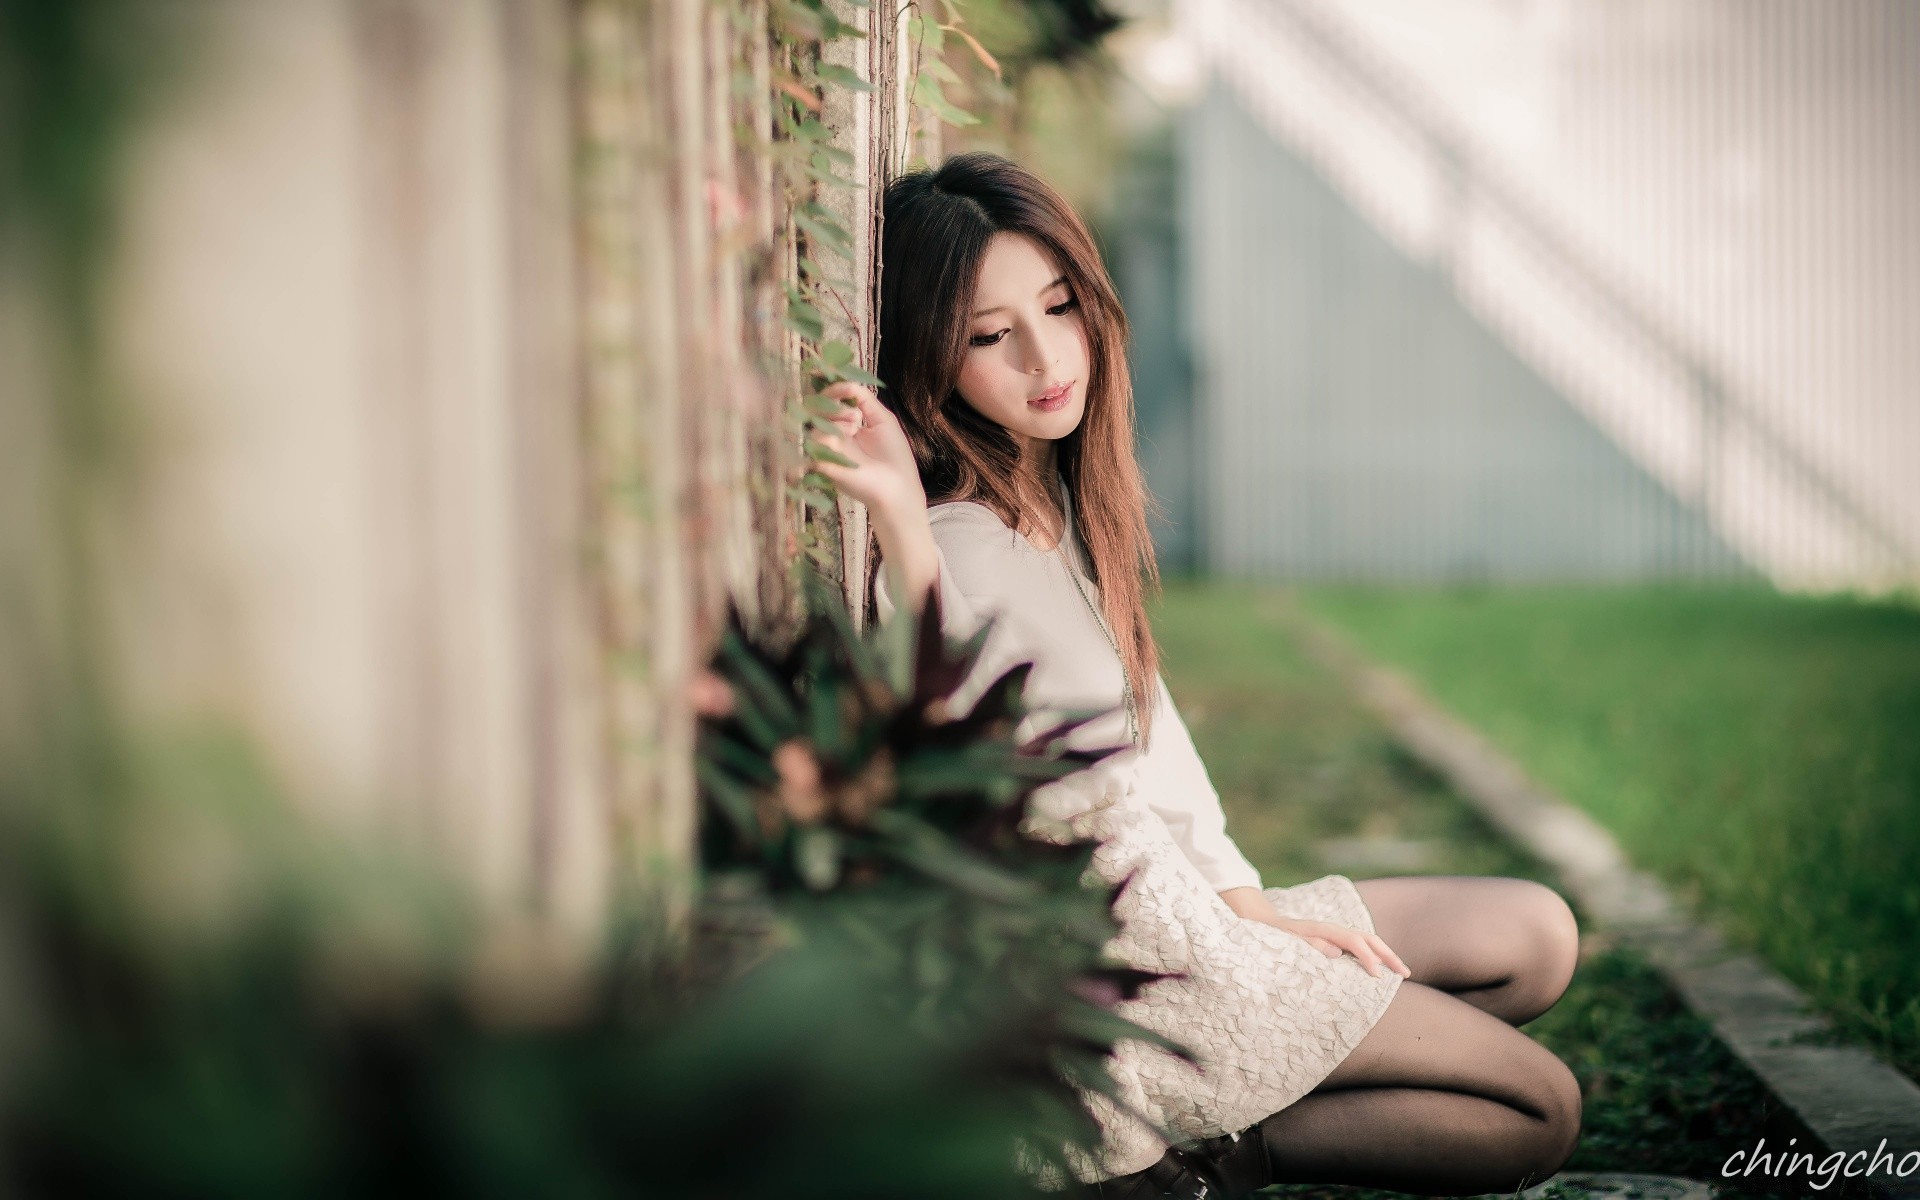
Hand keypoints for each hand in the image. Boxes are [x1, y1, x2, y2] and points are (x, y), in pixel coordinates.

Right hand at [811, 382, 926, 522]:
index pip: (830, 401)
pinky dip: (829, 430)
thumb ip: (863, 397)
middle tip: (855, 412)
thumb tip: (842, 383)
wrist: (896, 487)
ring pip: (814, 420)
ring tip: (855, 421)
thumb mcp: (882, 418)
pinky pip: (813, 438)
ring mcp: (826, 448)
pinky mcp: (821, 462)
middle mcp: (833, 434)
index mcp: (847, 424)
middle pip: (818, 407)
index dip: (831, 389)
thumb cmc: (893, 455)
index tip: (834, 379)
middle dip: (833, 400)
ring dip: (835, 414)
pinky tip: (848, 432)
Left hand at [1263, 916, 1411, 979]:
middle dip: (1388, 955)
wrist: (1263, 923)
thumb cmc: (1274, 937)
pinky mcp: (1333, 940)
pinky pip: (1359, 947)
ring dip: (1385, 955)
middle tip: (1405, 973)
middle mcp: (1333, 930)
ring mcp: (1334, 934)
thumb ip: (1311, 946)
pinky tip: (1380, 969)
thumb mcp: (1288, 942)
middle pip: (1368, 938)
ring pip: (1367, 942)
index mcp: (1324, 930)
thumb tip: (1338, 953)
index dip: (1367, 958)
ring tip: (1400, 973)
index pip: (1354, 942)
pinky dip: (1373, 956)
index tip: (1378, 976)